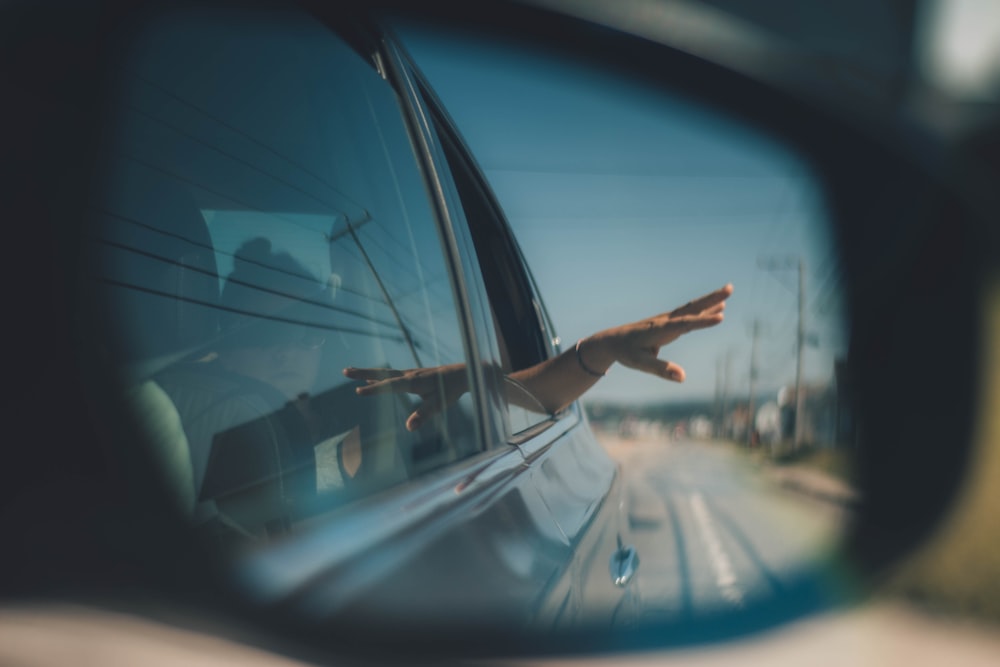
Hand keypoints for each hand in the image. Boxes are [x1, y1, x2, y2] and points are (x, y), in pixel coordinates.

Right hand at [343, 363, 467, 430]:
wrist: (462, 374)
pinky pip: (390, 375)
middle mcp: (409, 375)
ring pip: (384, 373)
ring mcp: (410, 374)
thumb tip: (408, 427)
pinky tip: (372, 379)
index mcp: (414, 382)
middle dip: (363, 373)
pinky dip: (378, 376)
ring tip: (350, 372)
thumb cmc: (450, 390)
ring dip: (366, 372)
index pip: (391, 386)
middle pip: (382, 374)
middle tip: (345, 372)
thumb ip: (424, 415)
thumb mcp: (438, 405)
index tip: (358, 391)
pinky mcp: (412, 375)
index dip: (375, 389)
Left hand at [584, 284, 732, 381]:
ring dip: (710, 300)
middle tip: (730, 288)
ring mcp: (667, 319)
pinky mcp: (669, 322)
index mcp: (659, 330)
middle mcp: (665, 321)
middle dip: (711, 299)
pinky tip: (715, 307)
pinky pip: (689, 314)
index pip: (684, 324)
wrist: (612, 341)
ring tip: (728, 292)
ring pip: (692, 308)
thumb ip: (661, 370)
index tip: (721, 316)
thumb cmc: (626, 353)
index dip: (703, 321)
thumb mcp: (640, 364)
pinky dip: (704, 308)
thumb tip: (682, 377)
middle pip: (691, 308)